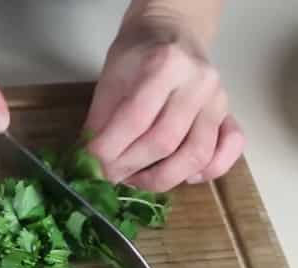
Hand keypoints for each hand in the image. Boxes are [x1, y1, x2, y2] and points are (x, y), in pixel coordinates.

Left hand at [84, 18, 244, 191]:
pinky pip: (230, 150)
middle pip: (164, 141)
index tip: (91, 165)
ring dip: (161, 178)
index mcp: (165, 64)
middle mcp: (198, 81)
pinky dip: (209, 171)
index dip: (110, 148)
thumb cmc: (138, 57)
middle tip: (107, 176)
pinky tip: (183, 177)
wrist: (172, 33)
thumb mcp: (111, 77)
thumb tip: (91, 160)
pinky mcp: (229, 113)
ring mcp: (218, 99)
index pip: (135, 118)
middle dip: (129, 167)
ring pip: (196, 154)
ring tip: (135, 180)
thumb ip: (101, 118)